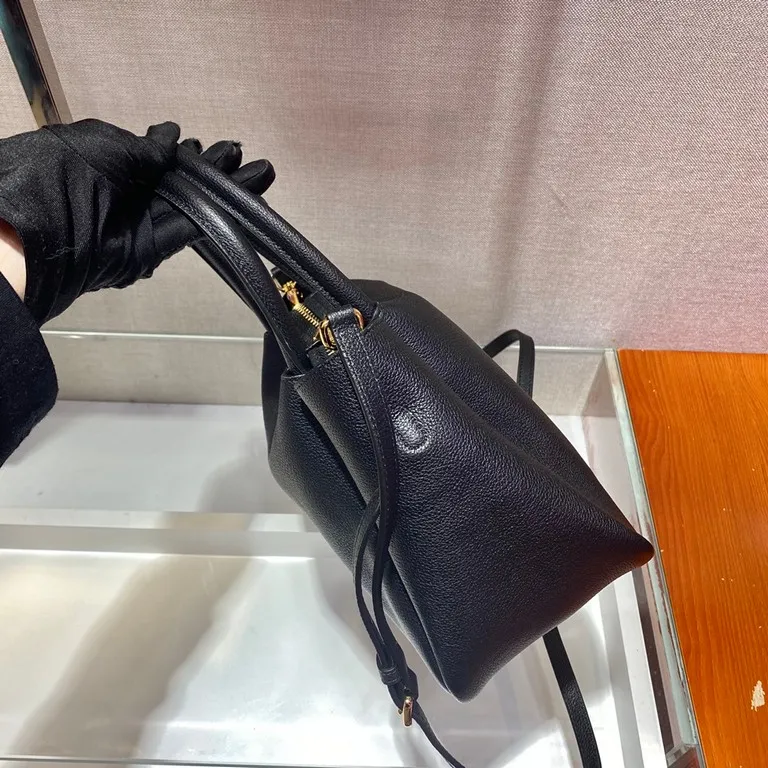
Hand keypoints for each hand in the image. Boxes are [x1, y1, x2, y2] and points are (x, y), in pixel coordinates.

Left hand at [0, 119, 274, 323]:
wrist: (44, 230)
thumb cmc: (66, 173)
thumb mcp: (109, 144)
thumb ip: (148, 148)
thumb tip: (172, 136)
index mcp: (111, 162)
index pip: (159, 158)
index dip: (188, 153)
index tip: (216, 146)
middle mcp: (128, 193)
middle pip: (181, 181)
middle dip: (214, 169)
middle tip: (242, 154)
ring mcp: (141, 222)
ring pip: (191, 203)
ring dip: (224, 189)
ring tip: (258, 171)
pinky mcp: (153, 248)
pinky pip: (190, 228)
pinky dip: (219, 214)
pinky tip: (246, 198)